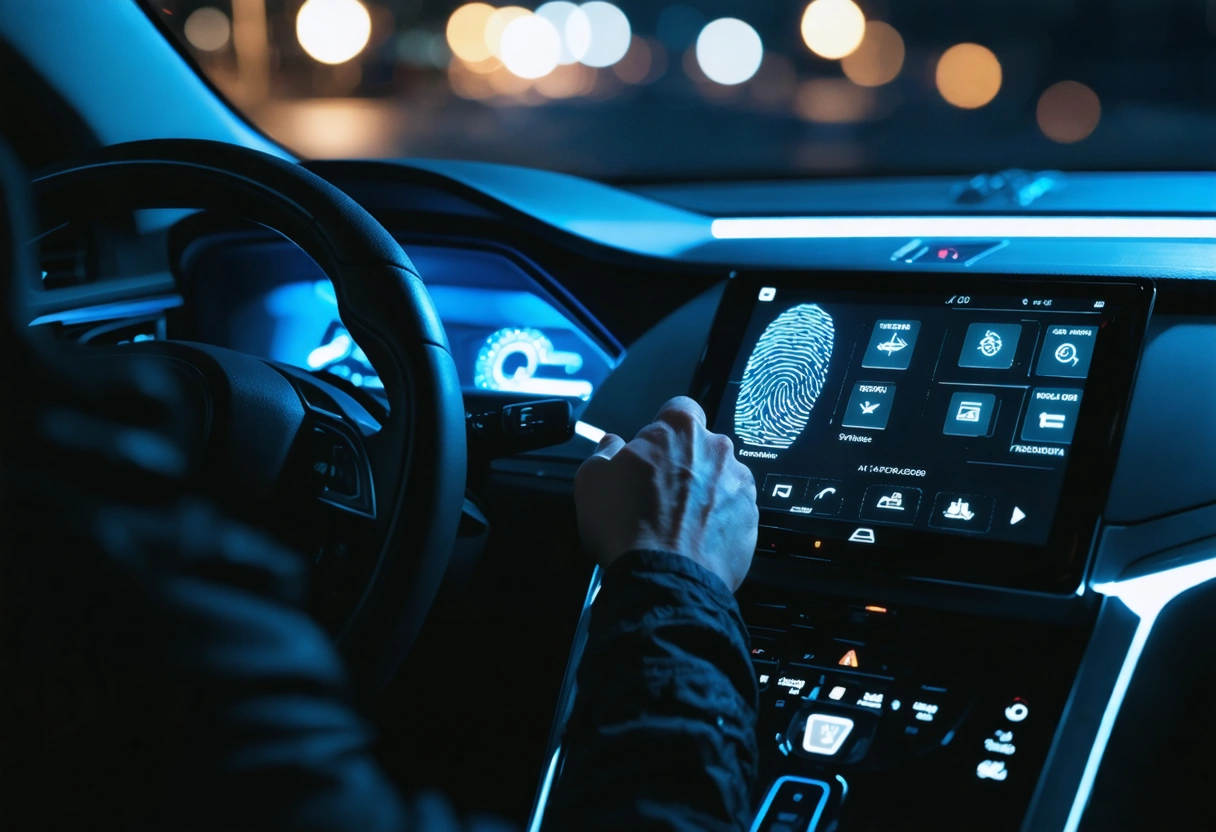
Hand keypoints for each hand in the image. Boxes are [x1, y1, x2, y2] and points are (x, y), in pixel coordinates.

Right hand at [574, 397, 758, 591]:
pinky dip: (717, 521)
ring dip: (703, 493)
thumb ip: (605, 451)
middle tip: (658, 493)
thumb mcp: (592, 479)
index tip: (652, 450)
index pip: (679, 409)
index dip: (663, 430)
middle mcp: (717, 449)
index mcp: (679, 429)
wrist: (663, 579)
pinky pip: (733, 511)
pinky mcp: (752, 519)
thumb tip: (612, 445)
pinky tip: (693, 539)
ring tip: (676, 523)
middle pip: (701, 446)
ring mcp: (739, 485)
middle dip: (684, 463)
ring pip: (720, 479)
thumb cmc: (627, 527)